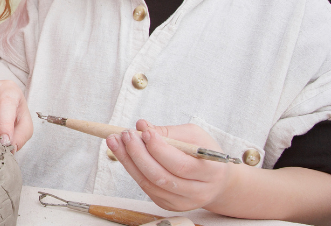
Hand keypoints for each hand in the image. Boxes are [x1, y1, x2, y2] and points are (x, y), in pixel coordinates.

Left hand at [106, 119, 233, 211]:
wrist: (214, 180)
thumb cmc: (202, 153)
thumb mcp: (194, 136)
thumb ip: (168, 131)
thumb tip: (141, 125)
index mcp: (210, 173)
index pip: (181, 165)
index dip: (160, 149)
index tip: (145, 132)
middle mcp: (197, 192)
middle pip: (161, 177)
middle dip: (138, 154)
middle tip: (125, 134)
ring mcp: (182, 202)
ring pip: (149, 184)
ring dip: (129, 161)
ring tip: (116, 141)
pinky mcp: (168, 204)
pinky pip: (146, 188)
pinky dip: (132, 169)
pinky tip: (124, 154)